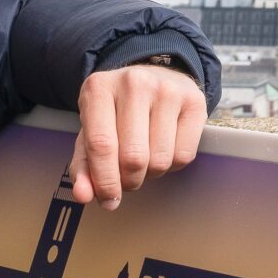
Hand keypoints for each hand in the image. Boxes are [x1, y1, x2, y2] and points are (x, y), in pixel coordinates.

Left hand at [67, 63, 205, 209]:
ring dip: (151, 174)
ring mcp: (167, 89)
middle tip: (127, 179)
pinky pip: (184, 156)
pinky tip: (164, 149)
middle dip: (129, 181)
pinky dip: (172, 165)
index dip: (105, 180)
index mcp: (99, 88)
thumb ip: (83, 166)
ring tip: (145, 159)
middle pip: (133, 157)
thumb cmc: (117, 112)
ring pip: (160, 160)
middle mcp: (133, 83)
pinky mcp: (194, 101)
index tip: (108, 200)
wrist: (154, 78)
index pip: (101, 145)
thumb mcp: (91, 132)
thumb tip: (83, 196)